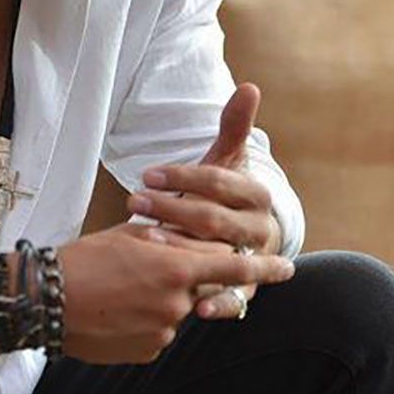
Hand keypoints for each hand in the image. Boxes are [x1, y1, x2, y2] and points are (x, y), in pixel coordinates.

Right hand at [60, 220, 293, 363]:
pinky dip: (145, 318)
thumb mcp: (130, 235)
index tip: (287, 266)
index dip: (263, 267)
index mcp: (176, 267)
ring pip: (179, 309)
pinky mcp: (148, 352)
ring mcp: (164, 331)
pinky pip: (159, 331)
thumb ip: (171, 239)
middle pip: (205, 287)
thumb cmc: (85, 259)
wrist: (47, 301)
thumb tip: (193, 241)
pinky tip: (116, 309)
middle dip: (191, 277)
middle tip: (157, 270)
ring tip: (120, 288)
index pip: (233, 265)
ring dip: (162, 297)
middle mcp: (177, 302)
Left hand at [127, 83, 282, 320]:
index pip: (219, 182)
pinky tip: (193, 306)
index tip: (147, 174)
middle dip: (171, 208)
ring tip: (146, 240)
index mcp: (257, 194)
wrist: (246, 239)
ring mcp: (255, 261)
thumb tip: (249, 86)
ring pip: (219, 254)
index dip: (183, 176)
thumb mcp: (227, 162)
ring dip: (182, 248)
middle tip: (133, 202)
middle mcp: (261, 229)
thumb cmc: (225, 196)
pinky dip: (218, 304)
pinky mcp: (247, 291)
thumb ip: (234, 127)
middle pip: (214, 218)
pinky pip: (235, 300)